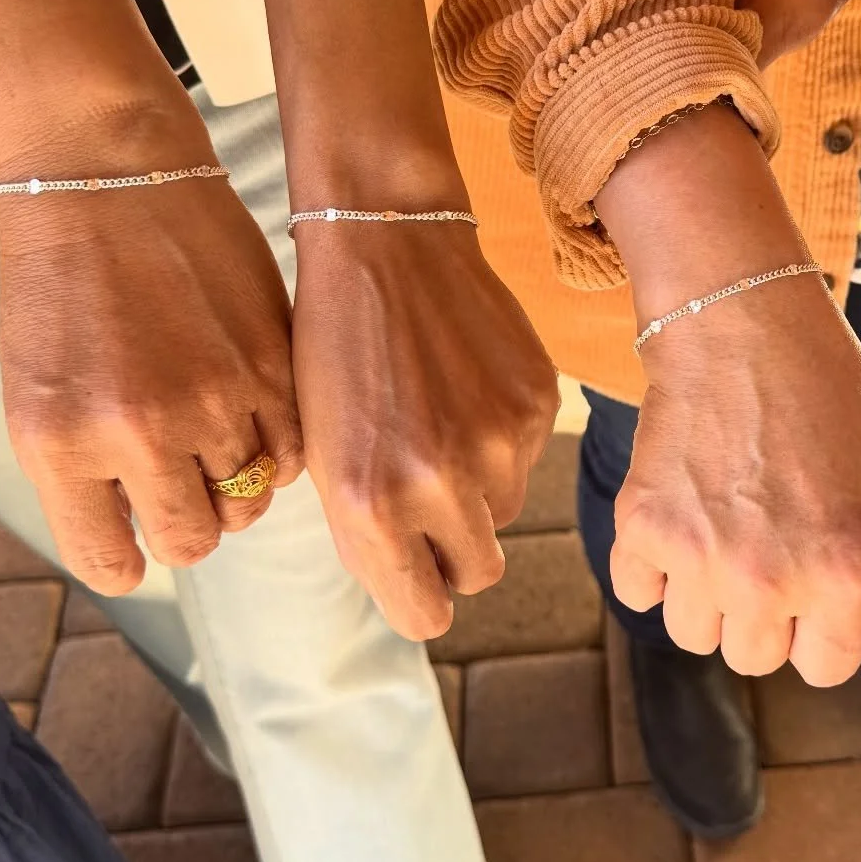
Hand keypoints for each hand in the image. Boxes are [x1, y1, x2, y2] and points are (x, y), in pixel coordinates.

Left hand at [0, 103, 302, 594]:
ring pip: (250, 500)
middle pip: (194, 537)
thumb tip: (135, 533)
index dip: (127, 564)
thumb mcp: (39, 392)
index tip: (138, 556)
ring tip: (225, 454)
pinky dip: (281, 453)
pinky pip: (295, 451)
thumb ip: (82, 472)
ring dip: (238, 490)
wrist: (114, 184)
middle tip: (190, 497)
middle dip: (191, 526)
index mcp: (63, 447)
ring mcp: (214, 401)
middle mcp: (141, 435)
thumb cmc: (65, 285)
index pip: (108, 558)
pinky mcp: (271, 366)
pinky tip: (261, 426)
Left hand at [291, 219, 559, 639]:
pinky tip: (466, 389)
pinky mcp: (538, 405)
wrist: (388, 247)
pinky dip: (501, 440)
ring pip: (505, 512)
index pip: (424, 615)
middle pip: (478, 574)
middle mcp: (441, 485)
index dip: (420, 597)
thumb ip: (367, 531)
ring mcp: (498, 444)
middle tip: (427, 501)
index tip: (416, 575)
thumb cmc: (336, 349)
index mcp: (369, 505)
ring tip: (439, 424)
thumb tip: (417, 583)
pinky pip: (528, 458)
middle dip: (454, 552)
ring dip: (479, 490)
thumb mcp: (323, 452)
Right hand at [596, 103, 860, 685]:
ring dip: (699, 594)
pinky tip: (673, 515)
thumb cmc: (818, 385)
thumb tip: (820, 610)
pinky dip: (648, 564)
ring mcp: (701, 557)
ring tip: (714, 530)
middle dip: (756, 614)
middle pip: (751, 656)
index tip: (806, 606)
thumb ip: (846, 558)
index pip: (825, 668)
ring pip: (690, 630)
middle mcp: (773, 578)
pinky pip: (636, 589)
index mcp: (846, 567)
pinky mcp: (641, 527)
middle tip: (757, 551)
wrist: (741, 319)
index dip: (816, 635)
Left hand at [616, 0, 860, 64]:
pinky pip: (721, 5)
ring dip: (669, 4)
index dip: (658, 39)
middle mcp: (784, 24)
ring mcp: (781, 10)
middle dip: (654, 25)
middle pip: (705, 50)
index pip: (711, 56)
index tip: (610, 10)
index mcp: (788, 10)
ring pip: (712, 29)